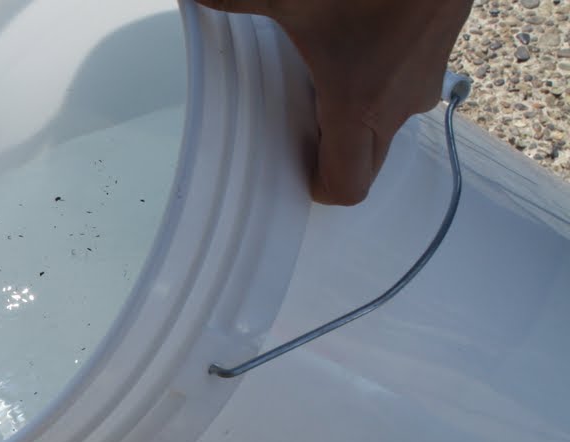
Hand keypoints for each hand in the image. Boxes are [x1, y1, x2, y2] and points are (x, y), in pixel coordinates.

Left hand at [197, 0, 472, 204]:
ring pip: (389, 119)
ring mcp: (427, 75)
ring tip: (321, 76)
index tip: (296, 172)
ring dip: (357, 113)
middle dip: (334, 155)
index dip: (320, 188)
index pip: (348, 185)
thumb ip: (234, 1)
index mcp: (360, 104)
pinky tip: (355, 39)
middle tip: (298, 126)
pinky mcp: (442, 47)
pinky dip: (380, 77)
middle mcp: (400, 101)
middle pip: (368, 161)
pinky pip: (406, 82)